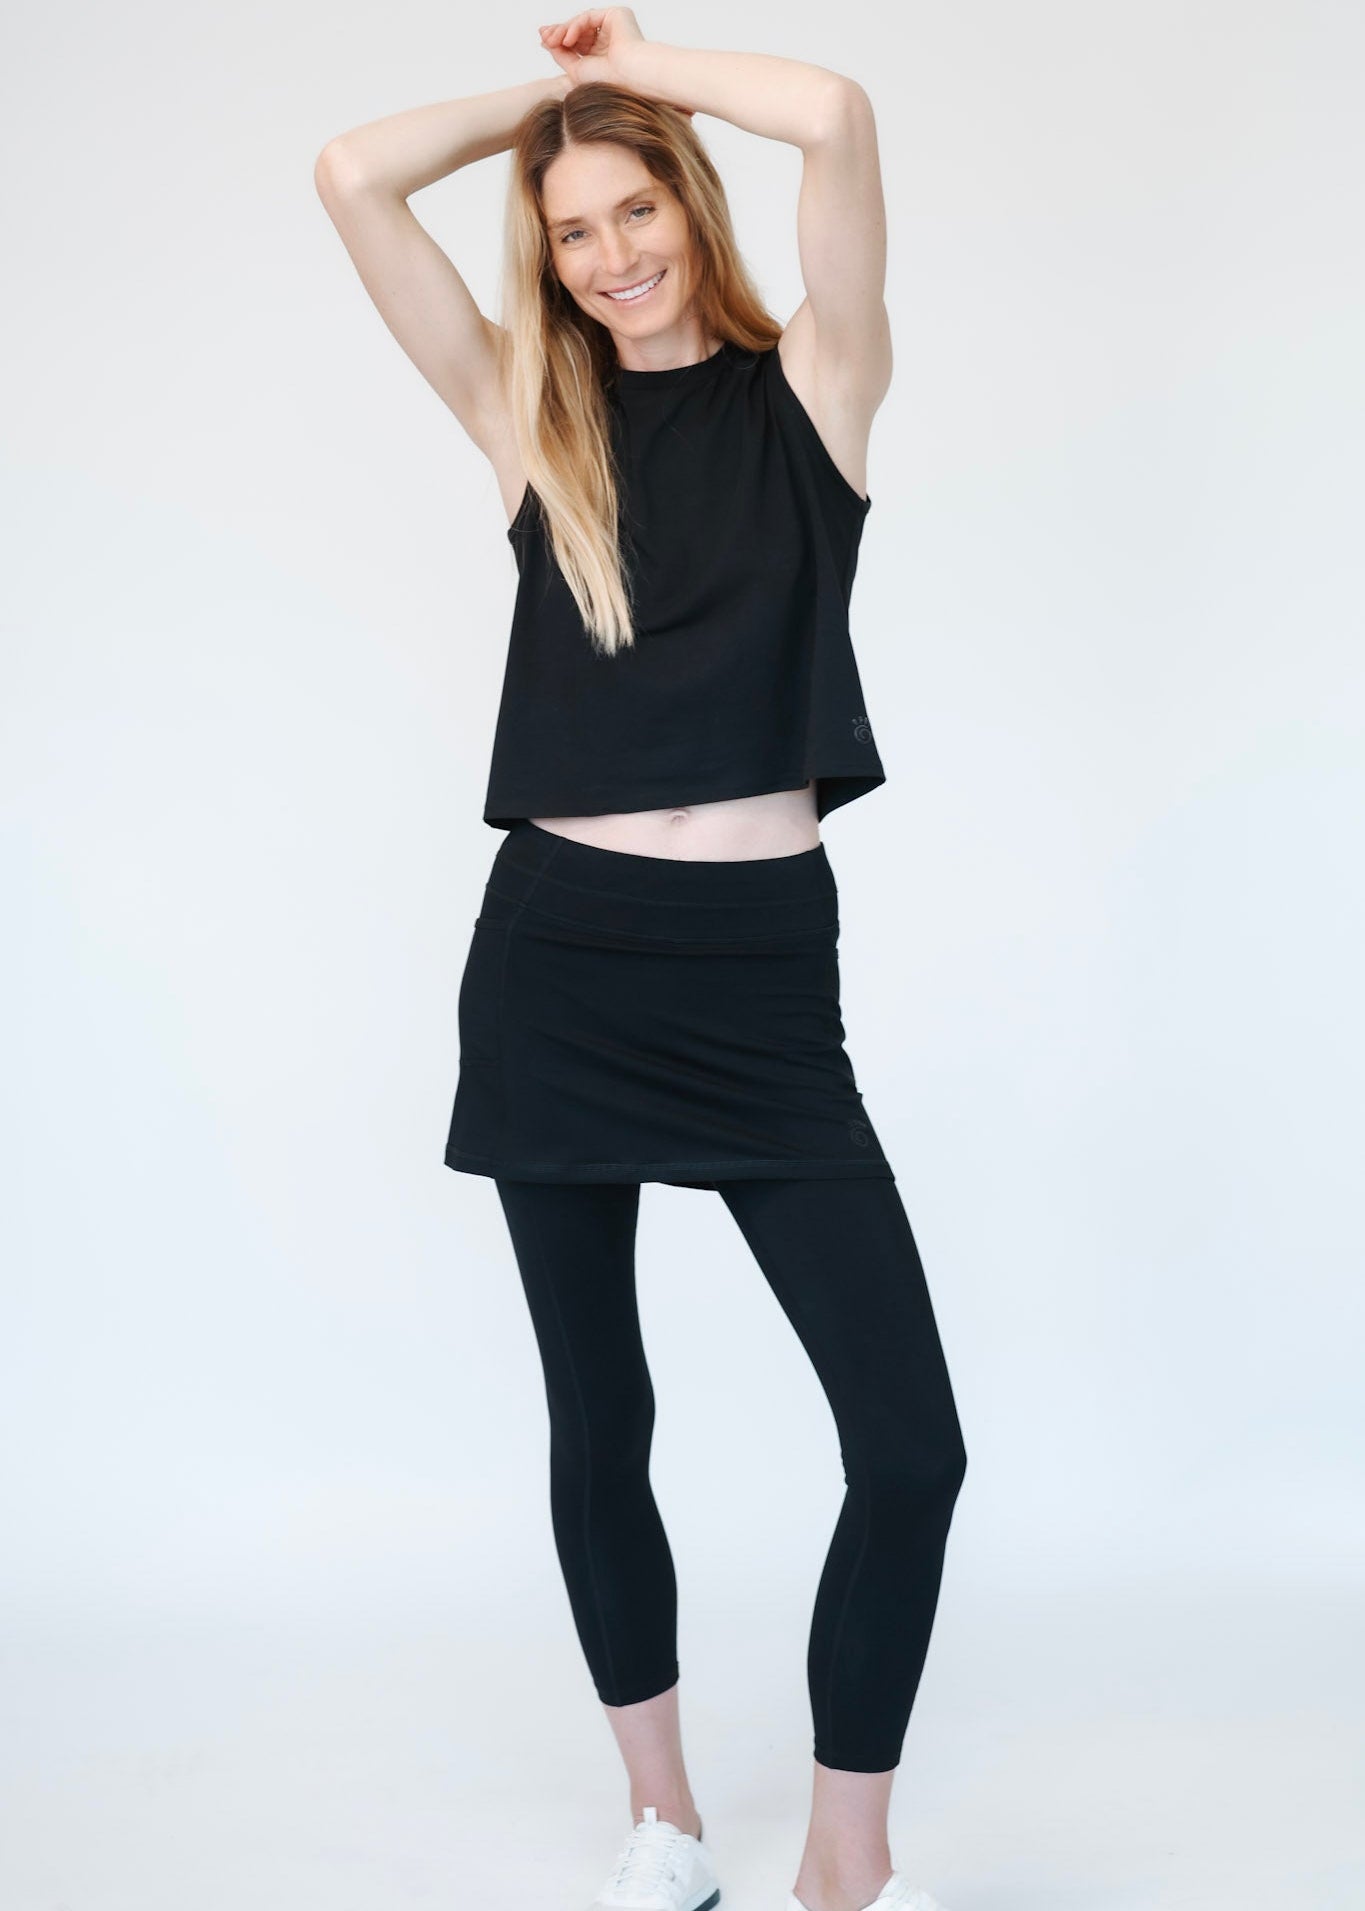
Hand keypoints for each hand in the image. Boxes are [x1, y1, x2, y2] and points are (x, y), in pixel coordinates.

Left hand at [538, 10, 695, 115]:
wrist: (629, 76)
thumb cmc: (609, 81)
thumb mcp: (576, 70)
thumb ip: (561, 55)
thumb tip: (546, 43)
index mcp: (603, 55)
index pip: (578, 43)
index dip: (560, 41)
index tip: (544, 41)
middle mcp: (609, 40)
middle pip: (578, 31)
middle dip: (558, 33)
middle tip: (543, 36)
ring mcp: (614, 27)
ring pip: (582, 23)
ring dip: (564, 30)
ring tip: (552, 40)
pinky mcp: (617, 15)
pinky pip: (589, 18)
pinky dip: (575, 26)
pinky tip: (567, 38)